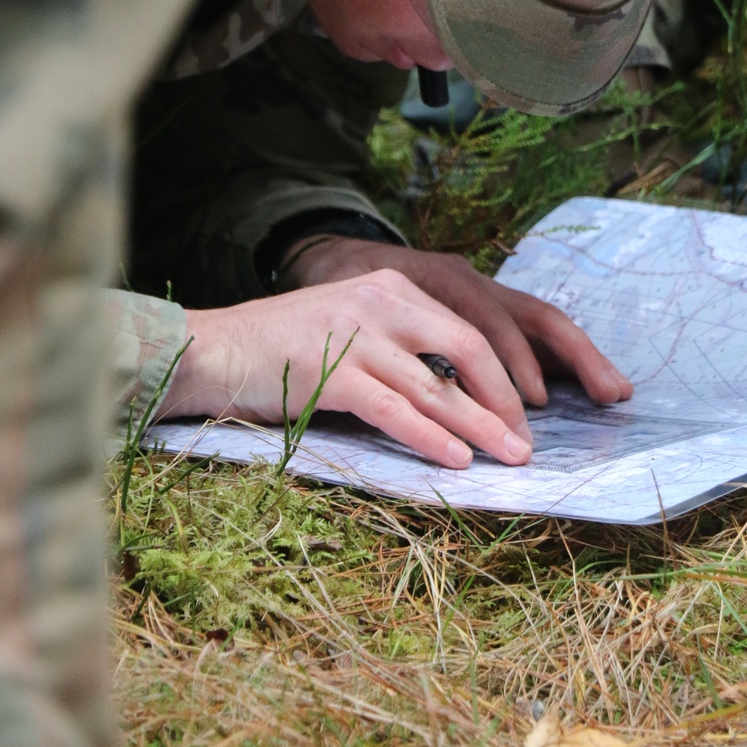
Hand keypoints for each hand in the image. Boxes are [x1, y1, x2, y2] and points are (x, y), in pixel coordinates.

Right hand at [157, 268, 540, 469]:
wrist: (218, 349)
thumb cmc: (289, 348)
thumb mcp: (355, 327)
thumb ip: (403, 346)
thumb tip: (462, 397)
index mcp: (393, 287)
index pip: (469, 326)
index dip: (506, 371)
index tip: (529, 410)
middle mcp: (381, 302)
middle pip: (467, 348)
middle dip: (504, 398)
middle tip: (527, 441)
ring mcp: (356, 336)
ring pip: (435, 385)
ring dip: (479, 426)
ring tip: (510, 457)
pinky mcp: (331, 373)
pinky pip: (394, 409)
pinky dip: (430, 437)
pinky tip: (456, 460)